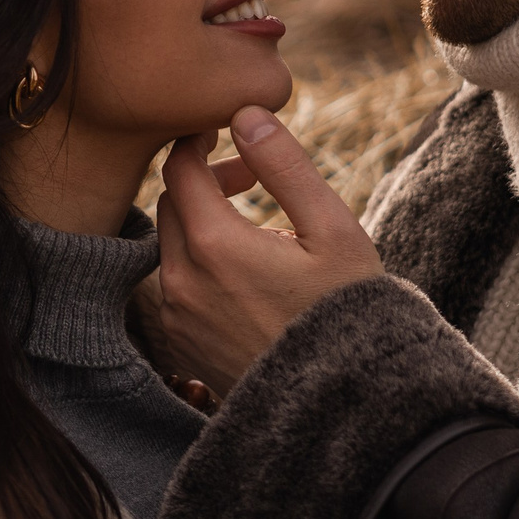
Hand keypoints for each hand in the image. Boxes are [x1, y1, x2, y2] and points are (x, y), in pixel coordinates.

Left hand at [152, 106, 382, 397]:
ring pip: (170, 243)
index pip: (179, 166)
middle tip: (254, 175)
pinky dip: (199, 262)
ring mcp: (175, 317)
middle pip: (170, 202)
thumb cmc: (348, 311)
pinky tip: (247, 271)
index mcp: (214, 245)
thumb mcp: (332, 230)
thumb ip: (285, 166)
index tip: (230, 130)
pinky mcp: (179, 344)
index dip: (200, 138)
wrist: (344, 403)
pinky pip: (175, 283)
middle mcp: (180, 281)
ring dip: (202, 220)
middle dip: (204, 177)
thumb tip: (246, 114)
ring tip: (260, 225)